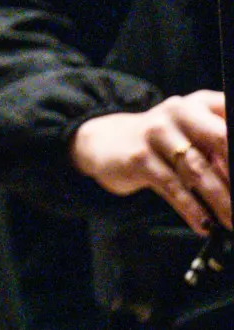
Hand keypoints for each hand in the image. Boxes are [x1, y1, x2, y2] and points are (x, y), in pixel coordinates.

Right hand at [71, 91, 231, 234]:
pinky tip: (204, 225)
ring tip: (232, 221)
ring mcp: (156, 133)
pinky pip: (173, 187)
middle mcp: (178, 112)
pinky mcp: (139, 157)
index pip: (231, 117)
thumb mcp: (193, 134)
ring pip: (198, 170)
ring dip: (221, 201)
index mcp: (199, 104)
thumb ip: (220, 148)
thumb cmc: (163, 143)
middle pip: (220, 139)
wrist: (107, 142)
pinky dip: (192, 210)